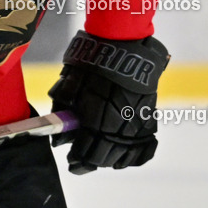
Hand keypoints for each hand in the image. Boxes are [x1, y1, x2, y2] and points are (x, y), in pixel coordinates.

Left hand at [49, 31, 168, 173]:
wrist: (124, 46)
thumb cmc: (93, 63)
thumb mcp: (69, 86)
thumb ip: (63, 113)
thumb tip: (58, 138)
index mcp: (95, 121)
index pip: (85, 154)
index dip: (77, 161)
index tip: (72, 162)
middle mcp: (117, 127)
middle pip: (104, 158)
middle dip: (90, 162)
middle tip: (82, 161)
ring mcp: (136, 125)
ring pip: (124, 156)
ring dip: (111, 160)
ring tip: (102, 158)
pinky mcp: (149, 118)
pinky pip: (144, 147)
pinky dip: (134, 156)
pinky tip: (125, 157)